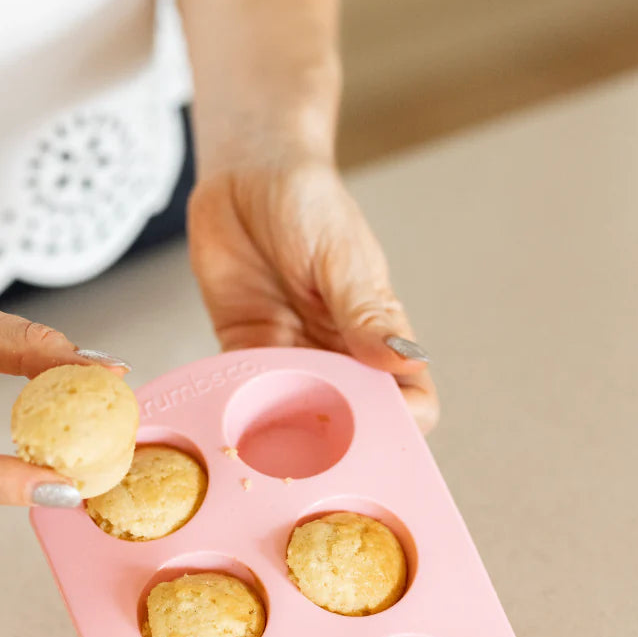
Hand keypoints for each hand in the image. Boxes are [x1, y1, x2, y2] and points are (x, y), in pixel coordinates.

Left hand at [188, 158, 438, 431]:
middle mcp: (337, 355)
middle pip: (351, 421)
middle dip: (339, 446)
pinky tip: (230, 423)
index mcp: (377, 333)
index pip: (407, 397)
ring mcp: (289, 358)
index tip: (379, 434)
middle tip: (314, 462)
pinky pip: (244, 396)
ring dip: (283, 437)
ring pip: (296, 419)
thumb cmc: (308, 202)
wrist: (243, 174)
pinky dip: (238, 412)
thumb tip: (407, 360)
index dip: (401, 424)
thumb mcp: (341, 256)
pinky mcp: (244, 352)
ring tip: (268, 452)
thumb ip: (366, 312)